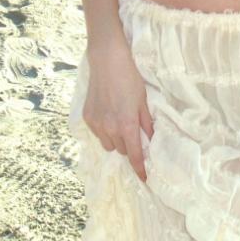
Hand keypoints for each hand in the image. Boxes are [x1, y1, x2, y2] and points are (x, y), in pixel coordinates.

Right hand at [81, 44, 154, 183]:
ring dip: (116, 141)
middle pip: (121, 150)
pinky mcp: (87, 117)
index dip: (140, 169)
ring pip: (108, 145)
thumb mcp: (143, 101)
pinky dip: (104, 131)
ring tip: (120, 125)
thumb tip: (152, 140)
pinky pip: (97, 134)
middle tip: (134, 134)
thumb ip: (146, 123)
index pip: (135, 155)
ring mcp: (96, 124)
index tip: (144, 179)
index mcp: (127, 125)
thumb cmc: (129, 78)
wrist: (107, 62)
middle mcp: (110, 128)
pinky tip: (108, 117)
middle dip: (129, 147)